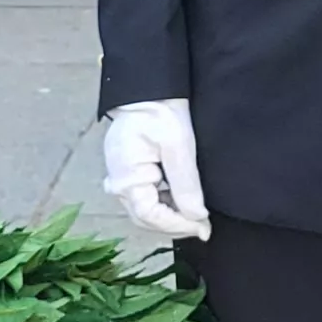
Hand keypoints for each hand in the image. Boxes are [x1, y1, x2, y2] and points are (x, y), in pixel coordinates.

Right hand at [100, 99, 212, 239]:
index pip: (151, 217)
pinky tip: (183, 201)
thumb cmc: (160, 112)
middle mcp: (117, 185)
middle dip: (176, 225)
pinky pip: (145, 199)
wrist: (147, 92)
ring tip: (197, 214)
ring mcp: (119, 181)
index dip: (179, 226)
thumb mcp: (179, 146)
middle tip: (204, 226)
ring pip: (146, 212)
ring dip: (171, 216)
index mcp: (126, 178)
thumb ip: (186, 185)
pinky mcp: (126, 176)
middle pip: (146, 219)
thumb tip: (197, 217)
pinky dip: (165, 205)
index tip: (204, 228)